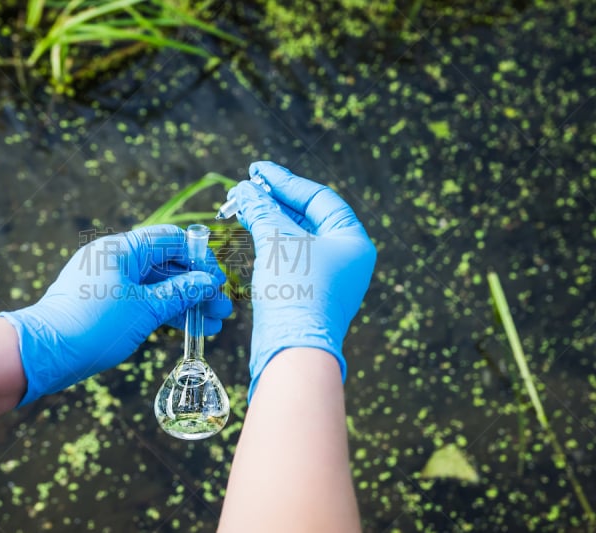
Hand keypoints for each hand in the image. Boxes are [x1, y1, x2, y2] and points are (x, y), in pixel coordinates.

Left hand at [0, 224, 231, 405]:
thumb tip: (209, 283)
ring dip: (185, 302)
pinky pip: (143, 300)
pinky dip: (164, 311)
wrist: (44, 354)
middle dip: (197, 286)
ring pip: (157, 285)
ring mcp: (109, 280)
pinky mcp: (105, 302)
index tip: (219, 283)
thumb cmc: (93, 326)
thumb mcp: (144, 310)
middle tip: (222, 309)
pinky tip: (187, 328)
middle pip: (167, 264)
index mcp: (122, 249)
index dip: (200, 259)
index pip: (171, 240)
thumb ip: (180, 293)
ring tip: (211, 325)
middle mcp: (115, 259)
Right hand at [228, 161, 375, 400]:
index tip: (258, 170)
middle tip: (247, 187)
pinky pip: (294, 258)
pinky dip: (273, 242)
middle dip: (276, 200)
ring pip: (299, 237)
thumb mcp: (277, 241)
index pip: (318, 198)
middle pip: (309, 216)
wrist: (294, 349)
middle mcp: (347, 258)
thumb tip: (245, 189)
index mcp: (352, 240)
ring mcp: (331, 278)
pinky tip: (253, 232)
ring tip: (244, 205)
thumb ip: (261, 210)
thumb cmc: (296, 291)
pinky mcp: (312, 294)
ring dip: (271, 220)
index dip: (285, 181)